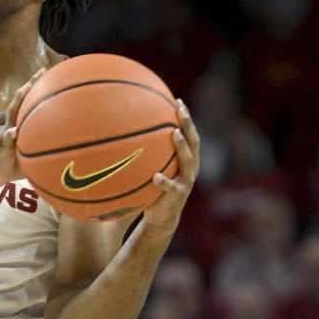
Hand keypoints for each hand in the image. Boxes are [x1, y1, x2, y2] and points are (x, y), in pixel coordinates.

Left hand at [143, 99, 199, 228]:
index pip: (190, 135)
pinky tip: (156, 176)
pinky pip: (171, 188)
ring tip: (175, 134)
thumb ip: (147, 154)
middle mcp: (190, 169)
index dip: (186, 119)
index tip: (178, 101)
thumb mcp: (152, 169)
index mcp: (186, 160)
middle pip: (193, 143)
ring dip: (182, 147)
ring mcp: (185, 183)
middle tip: (180, 110)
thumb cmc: (154, 188)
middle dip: (188, 125)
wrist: (162, 217)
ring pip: (188, 162)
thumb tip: (124, 133)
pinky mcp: (176, 197)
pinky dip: (164, 182)